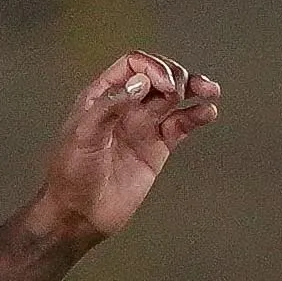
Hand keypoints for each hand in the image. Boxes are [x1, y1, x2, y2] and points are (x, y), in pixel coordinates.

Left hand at [29, 53, 219, 247]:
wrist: (79, 214)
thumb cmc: (71, 175)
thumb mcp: (83, 135)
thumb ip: (110, 106)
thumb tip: (141, 82)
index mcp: (102, 96)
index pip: (132, 66)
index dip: (152, 68)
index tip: (164, 85)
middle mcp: (125, 106)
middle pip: (157, 76)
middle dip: (175, 76)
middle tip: (181, 90)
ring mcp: (143, 126)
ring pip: (173, 99)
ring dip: (193, 90)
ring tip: (210, 90)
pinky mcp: (157, 148)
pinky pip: (181, 126)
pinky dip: (196, 117)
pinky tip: (207, 113)